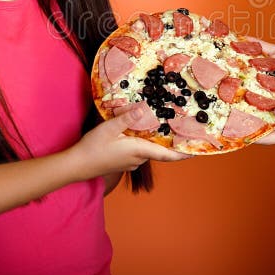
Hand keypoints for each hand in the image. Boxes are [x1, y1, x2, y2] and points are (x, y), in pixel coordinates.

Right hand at [74, 107, 189, 178]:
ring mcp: (131, 162)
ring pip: (148, 149)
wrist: (77, 166)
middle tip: (181, 127)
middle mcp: (138, 158)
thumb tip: (146, 107)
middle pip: (160, 150)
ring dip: (156, 140)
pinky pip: (139, 150)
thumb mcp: (109, 128)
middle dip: (170, 140)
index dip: (183, 153)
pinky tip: (141, 130)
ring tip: (164, 125)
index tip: (197, 150)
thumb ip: (128, 118)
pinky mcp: (124, 161)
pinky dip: (144, 141)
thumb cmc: (93, 148)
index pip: (167, 154)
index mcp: (139, 151)